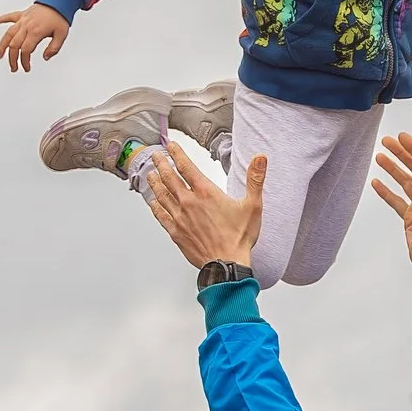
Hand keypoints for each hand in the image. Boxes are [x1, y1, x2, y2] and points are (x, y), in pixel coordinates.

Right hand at [0, 4, 69, 71]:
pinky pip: (8, 17)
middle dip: (13, 59)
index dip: (24, 61)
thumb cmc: (60, 17)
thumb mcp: (61, 35)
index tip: (26, 68)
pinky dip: (0, 19)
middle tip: (14, 67)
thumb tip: (45, 57)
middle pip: (14, 45)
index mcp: (36, 32)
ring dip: (2, 46)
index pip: (25, 50)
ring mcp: (23, 20)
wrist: (59, 1)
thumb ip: (53, 48)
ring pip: (8, 34)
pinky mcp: (22, 14)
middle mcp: (26, 26)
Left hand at [146, 151, 263, 271]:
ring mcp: (180, 217)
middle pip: (169, 177)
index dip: (176, 153)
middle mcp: (189, 202)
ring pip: (161, 194)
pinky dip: (155, 206)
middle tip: (155, 156)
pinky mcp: (176, 232)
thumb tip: (260, 159)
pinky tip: (152, 202)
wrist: (226, 265)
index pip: (186, 166)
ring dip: (155, 182)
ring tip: (150, 173)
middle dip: (161, 164)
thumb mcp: (253, 205)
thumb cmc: (238, 238)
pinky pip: (161, 215)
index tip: (170, 146)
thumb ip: (255, 179)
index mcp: (205, 192)